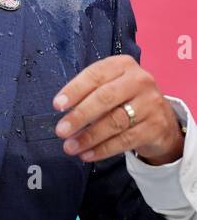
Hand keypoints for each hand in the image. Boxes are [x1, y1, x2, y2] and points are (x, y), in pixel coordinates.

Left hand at [53, 54, 184, 164]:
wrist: (162, 118)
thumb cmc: (126, 98)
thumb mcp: (112, 85)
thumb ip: (90, 91)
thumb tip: (63, 111)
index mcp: (123, 64)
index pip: (95, 75)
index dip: (74, 90)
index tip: (57, 105)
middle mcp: (139, 81)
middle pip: (104, 98)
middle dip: (80, 116)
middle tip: (61, 130)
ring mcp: (150, 104)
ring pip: (114, 122)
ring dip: (89, 136)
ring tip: (70, 146)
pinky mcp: (156, 127)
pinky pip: (125, 140)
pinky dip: (103, 149)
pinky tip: (88, 154)